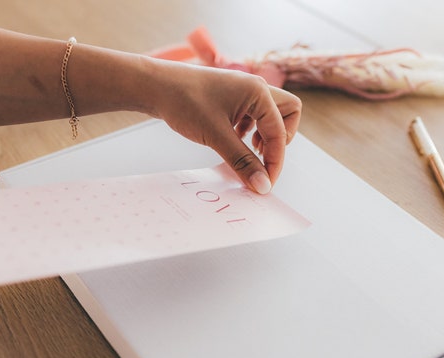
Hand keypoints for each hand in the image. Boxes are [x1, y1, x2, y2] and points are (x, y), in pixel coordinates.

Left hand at [144, 58, 301, 192]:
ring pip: (270, 115)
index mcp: (258, 92)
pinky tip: (233, 139)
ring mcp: (244, 91)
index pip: (280, 133)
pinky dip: (250, 130)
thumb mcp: (216, 137)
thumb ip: (242, 162)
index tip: (264, 183)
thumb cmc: (184, 102)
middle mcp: (255, 88)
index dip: (275, 161)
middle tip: (261, 157)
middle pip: (287, 114)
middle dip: (280, 139)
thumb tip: (262, 185)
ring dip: (265, 135)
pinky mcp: (232, 97)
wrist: (156, 86)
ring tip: (246, 149)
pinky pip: (253, 115)